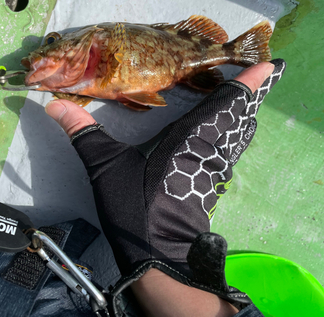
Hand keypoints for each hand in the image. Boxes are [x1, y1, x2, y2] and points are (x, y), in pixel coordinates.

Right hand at [46, 60, 285, 311]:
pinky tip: (226, 133)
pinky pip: (230, 150)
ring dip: (244, 113)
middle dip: (252, 95)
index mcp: (189, 140)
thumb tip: (54, 105)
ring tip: (248, 95)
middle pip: (238, 117)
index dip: (246, 85)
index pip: (223, 105)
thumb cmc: (137, 209)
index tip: (269, 65)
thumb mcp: (106, 168)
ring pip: (237, 135)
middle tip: (265, 74)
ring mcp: (213, 171)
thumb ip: (84, 134)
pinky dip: (234, 132)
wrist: (158, 258)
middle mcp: (209, 151)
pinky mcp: (210, 186)